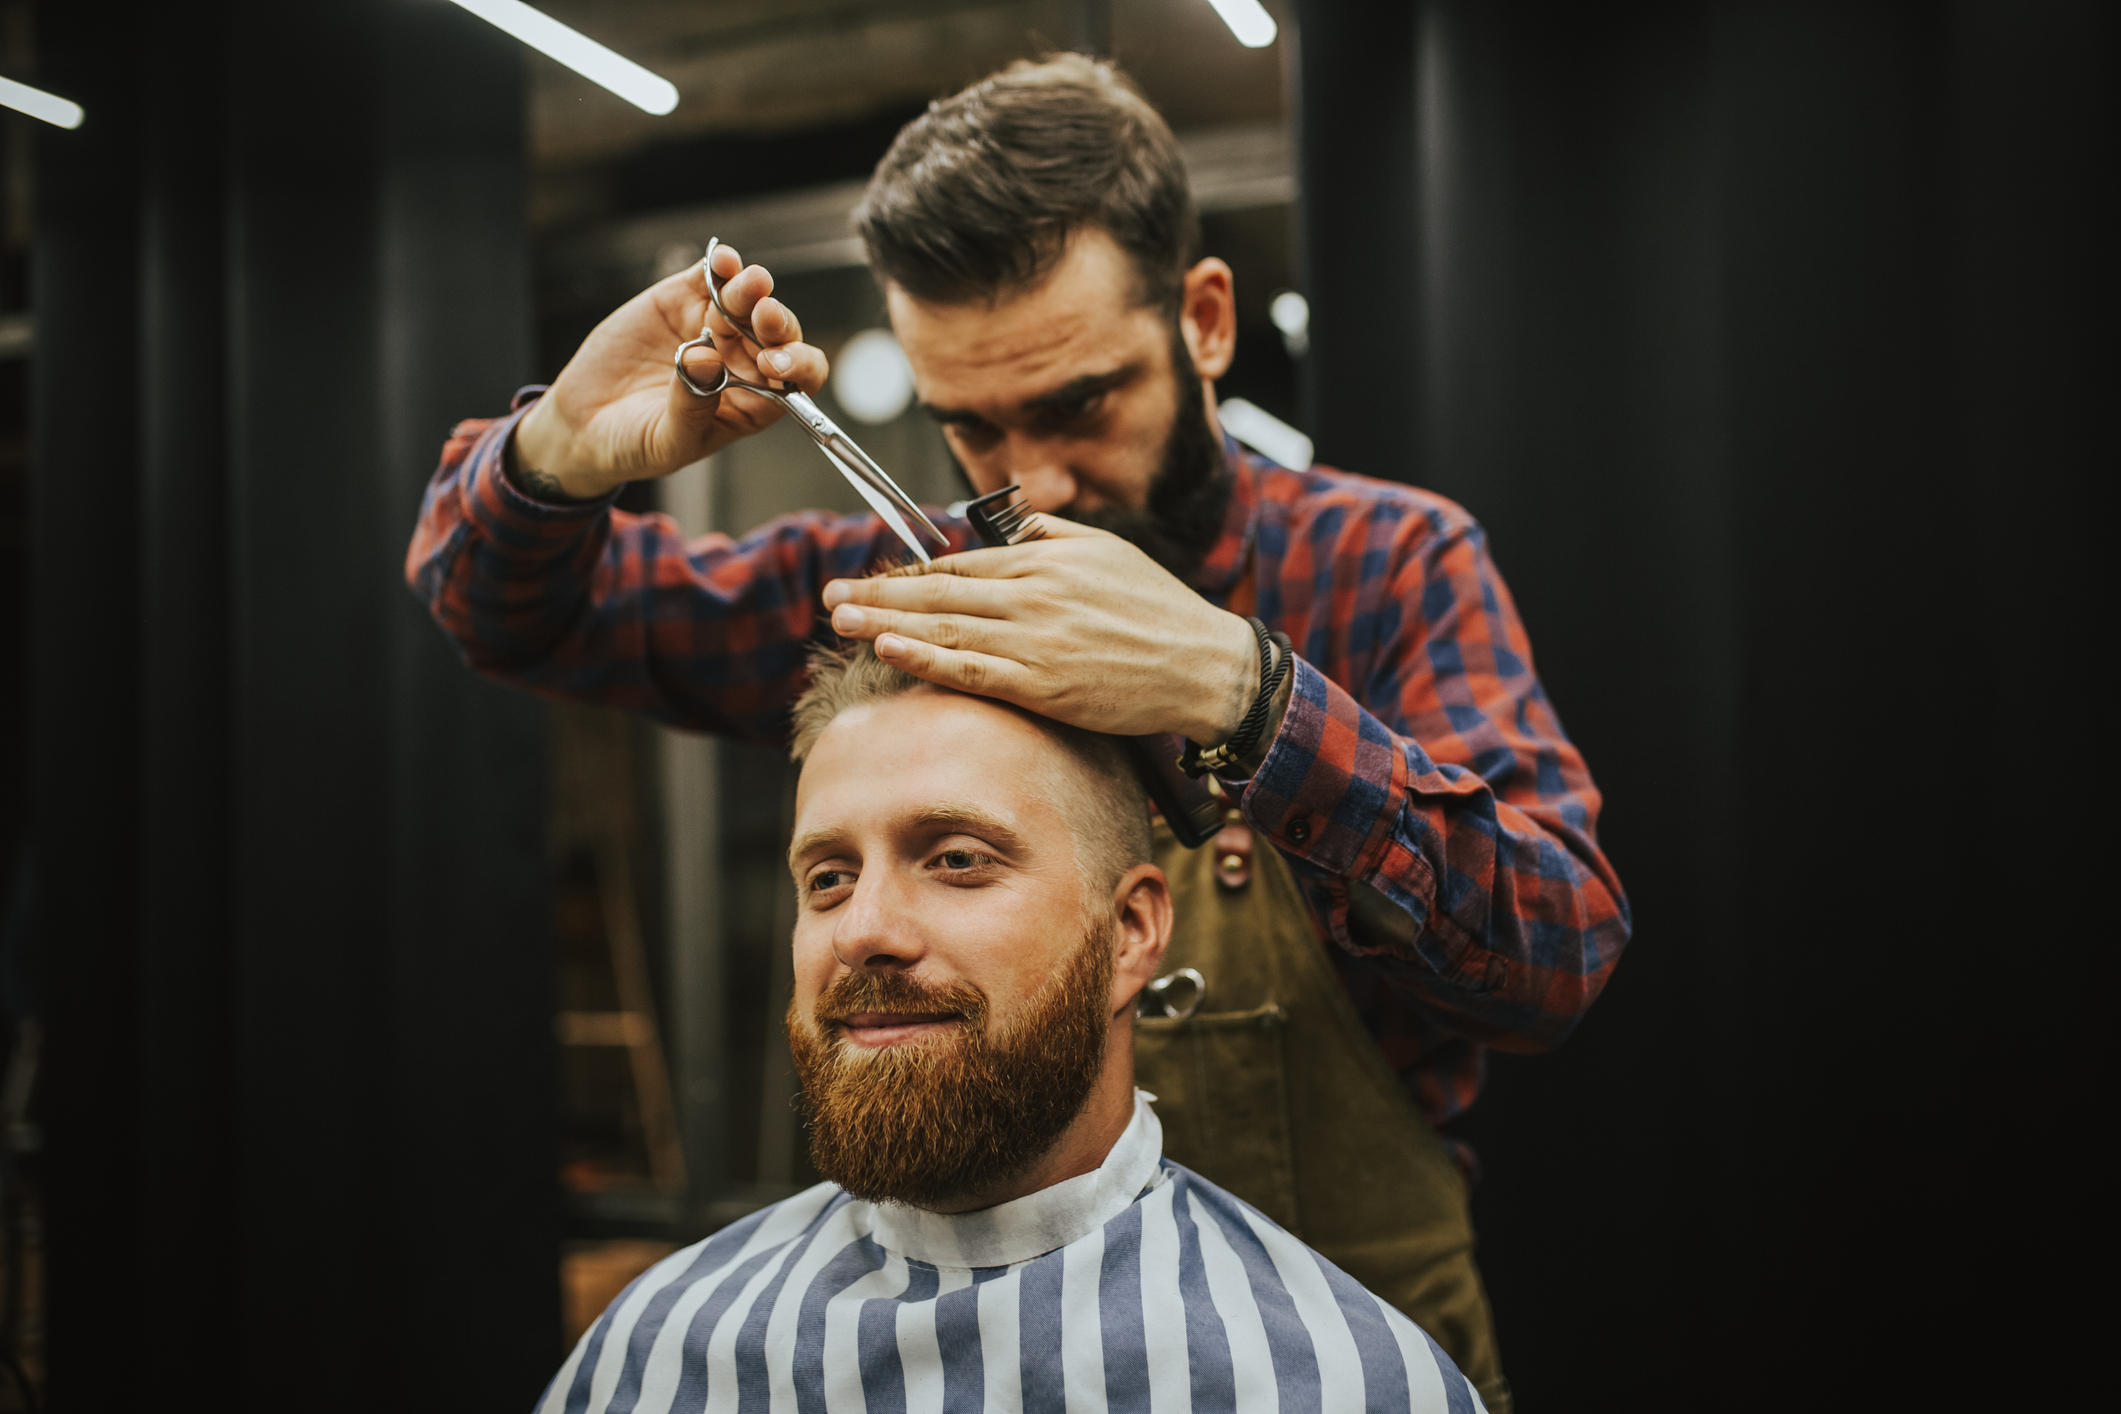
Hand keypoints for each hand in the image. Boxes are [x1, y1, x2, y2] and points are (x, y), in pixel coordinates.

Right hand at [509, 243, 829, 500]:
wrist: (584, 424)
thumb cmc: (636, 444)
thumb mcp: (668, 440)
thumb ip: (691, 406)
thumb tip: (704, 360)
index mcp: (755, 401)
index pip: (798, 378)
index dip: (797, 366)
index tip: (775, 363)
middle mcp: (744, 361)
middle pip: (778, 334)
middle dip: (776, 323)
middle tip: (762, 316)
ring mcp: (715, 326)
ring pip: (747, 301)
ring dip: (751, 290)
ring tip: (746, 285)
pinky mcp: (682, 300)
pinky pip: (709, 277)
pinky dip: (720, 265)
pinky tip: (722, 259)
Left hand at [821, 517, 1261, 743]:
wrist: (1205, 666)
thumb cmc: (1159, 610)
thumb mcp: (1108, 551)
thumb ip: (1052, 535)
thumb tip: (1009, 527)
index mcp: (1047, 561)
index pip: (961, 563)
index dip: (909, 572)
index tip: (872, 578)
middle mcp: (1035, 595)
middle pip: (940, 591)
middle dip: (879, 592)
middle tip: (832, 595)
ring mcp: (1037, 642)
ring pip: (947, 629)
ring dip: (887, 622)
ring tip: (842, 619)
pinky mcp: (1045, 685)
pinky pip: (973, 671)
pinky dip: (927, 659)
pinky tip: (891, 649)